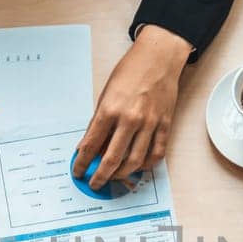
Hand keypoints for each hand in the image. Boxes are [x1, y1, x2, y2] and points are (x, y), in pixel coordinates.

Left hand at [73, 26, 190, 188]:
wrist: (158, 58)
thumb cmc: (130, 72)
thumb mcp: (106, 94)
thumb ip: (98, 122)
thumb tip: (89, 145)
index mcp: (110, 110)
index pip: (91, 145)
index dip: (82, 162)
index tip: (78, 171)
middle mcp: (130, 119)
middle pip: (112, 159)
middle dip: (100, 176)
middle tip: (95, 183)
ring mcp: (150, 124)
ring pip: (135, 161)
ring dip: (122, 175)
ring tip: (114, 177)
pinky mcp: (164, 125)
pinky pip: (156, 153)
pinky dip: (146, 165)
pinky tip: (138, 167)